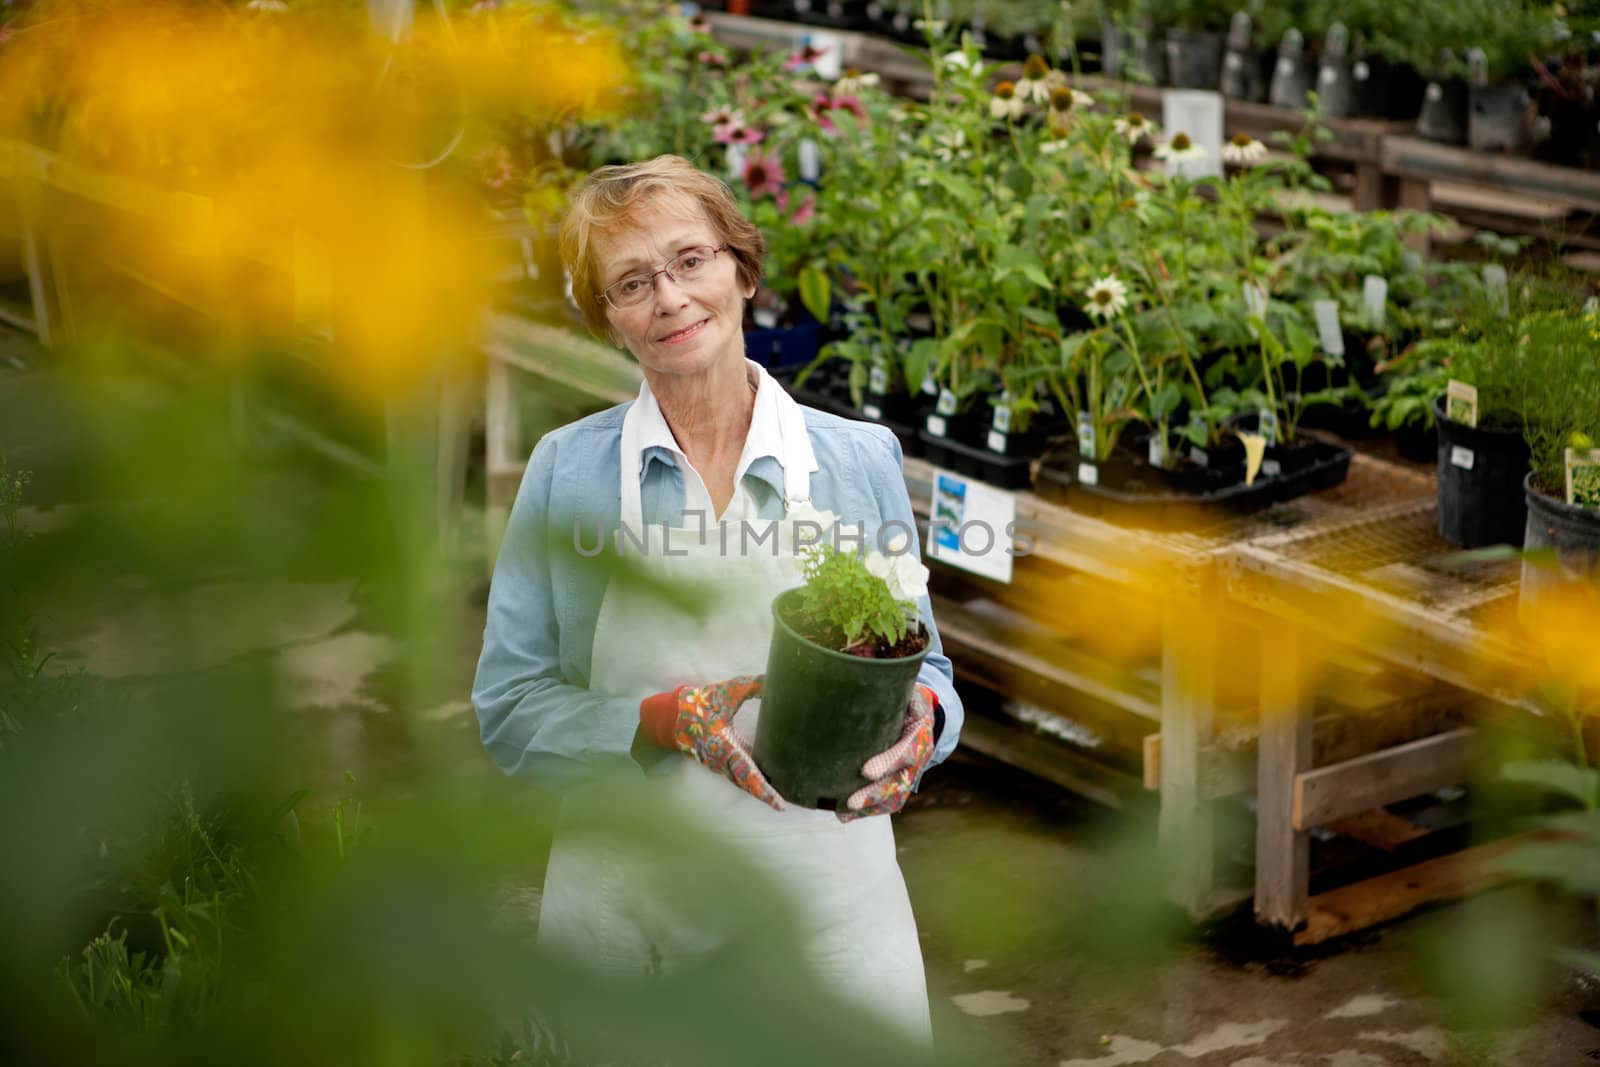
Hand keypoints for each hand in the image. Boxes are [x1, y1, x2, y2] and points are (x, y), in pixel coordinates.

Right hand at [639, 675, 784, 810]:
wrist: (674, 716)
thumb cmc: (701, 704)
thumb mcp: (725, 692)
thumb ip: (751, 686)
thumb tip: (772, 680)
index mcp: (723, 745)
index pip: (746, 771)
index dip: (762, 787)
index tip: (776, 801)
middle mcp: (720, 760)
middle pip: (745, 783)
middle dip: (763, 795)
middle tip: (782, 806)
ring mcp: (719, 764)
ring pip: (741, 782)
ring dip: (757, 790)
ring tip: (778, 799)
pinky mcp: (720, 761)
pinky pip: (737, 775)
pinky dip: (750, 782)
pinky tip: (766, 783)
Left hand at [838, 686, 935, 822]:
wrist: (923, 711)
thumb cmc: (905, 694)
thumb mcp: (905, 685)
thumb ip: (890, 686)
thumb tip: (858, 672)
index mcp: (921, 728)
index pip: (909, 748)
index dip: (889, 761)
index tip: (866, 770)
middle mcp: (920, 754)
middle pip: (901, 781)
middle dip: (876, 793)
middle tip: (851, 801)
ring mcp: (912, 771)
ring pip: (895, 796)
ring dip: (870, 807)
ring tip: (844, 812)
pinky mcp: (901, 781)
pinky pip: (889, 801)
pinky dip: (868, 810)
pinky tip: (845, 815)